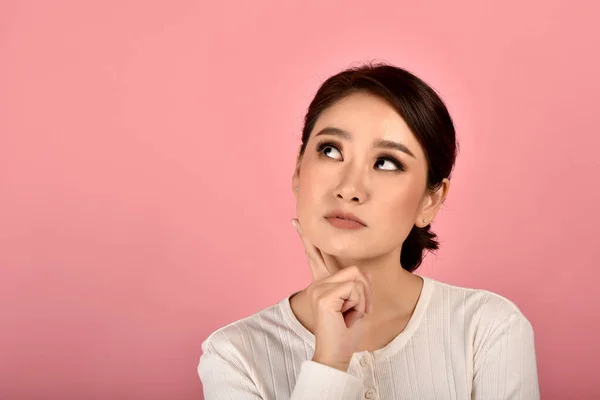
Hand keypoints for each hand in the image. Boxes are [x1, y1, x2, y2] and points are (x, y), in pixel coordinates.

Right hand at [291, 218, 372, 371]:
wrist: (336, 356)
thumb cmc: (346, 335)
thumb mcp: (356, 305)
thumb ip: (356, 285)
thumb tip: (362, 271)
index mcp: (321, 285)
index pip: (315, 256)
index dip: (307, 237)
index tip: (295, 220)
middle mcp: (317, 284)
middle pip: (353, 269)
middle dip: (364, 292)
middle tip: (356, 314)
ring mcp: (318, 289)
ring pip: (357, 278)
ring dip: (363, 300)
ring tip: (352, 317)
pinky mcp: (324, 296)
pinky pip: (355, 288)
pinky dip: (360, 304)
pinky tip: (349, 317)